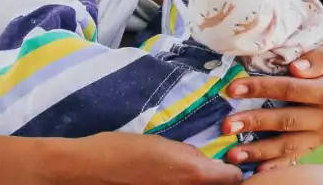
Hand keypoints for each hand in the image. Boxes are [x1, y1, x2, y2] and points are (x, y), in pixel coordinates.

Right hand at [58, 132, 243, 184]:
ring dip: (196, 184)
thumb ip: (189, 153)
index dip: (231, 170)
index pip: (233, 178)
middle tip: (203, 170)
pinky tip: (163, 181)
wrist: (89, 170)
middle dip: (213, 180)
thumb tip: (205, 160)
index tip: (224, 164)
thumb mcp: (161, 143)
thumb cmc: (123, 150)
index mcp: (194, 173)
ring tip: (176, 174)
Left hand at [221, 41, 322, 171]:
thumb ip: (320, 57)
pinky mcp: (316, 145)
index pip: (289, 89)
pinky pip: (295, 157)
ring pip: (287, 145)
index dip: (260, 89)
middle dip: (253, 123)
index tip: (234, 88)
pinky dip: (276, 165)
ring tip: (232, 154)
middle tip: (226, 125)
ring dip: (259, 151)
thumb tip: (296, 68)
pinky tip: (257, 171)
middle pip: (285, 120)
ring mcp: (321, 136)